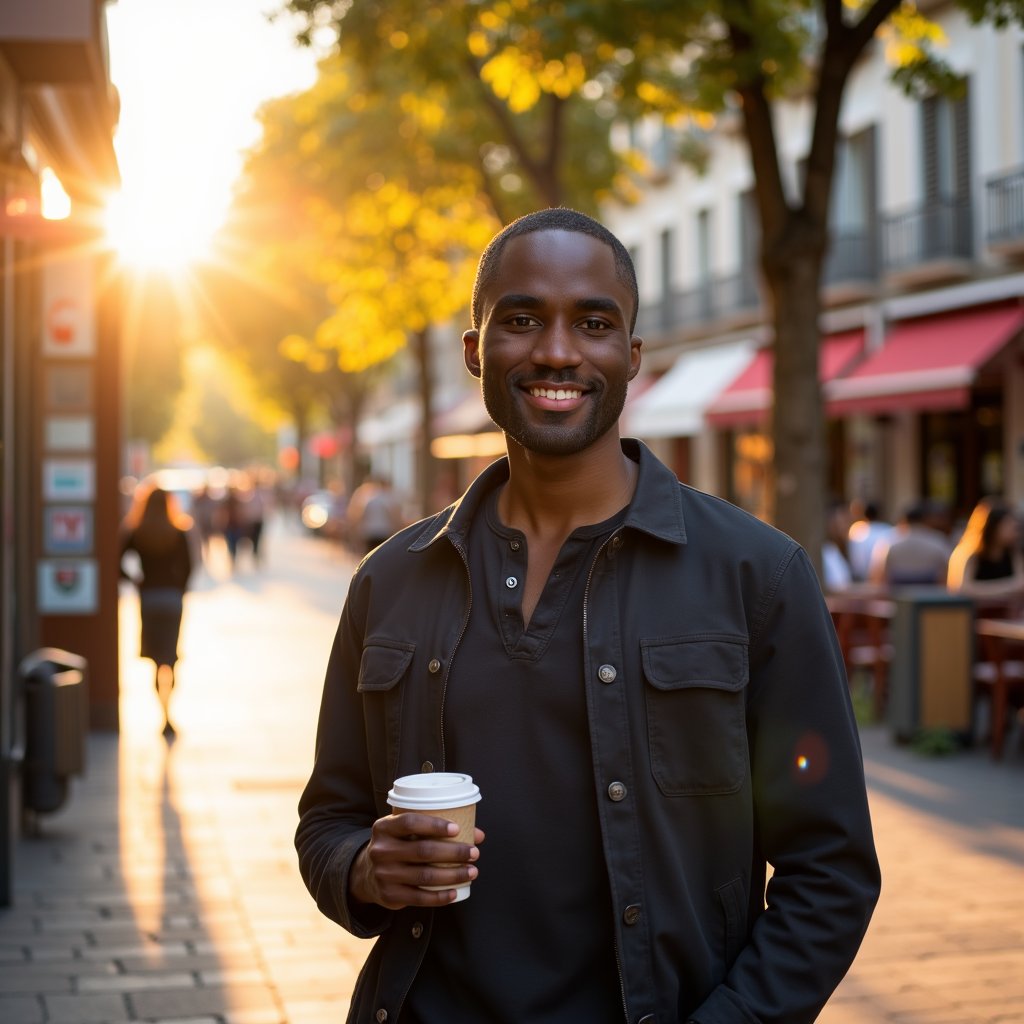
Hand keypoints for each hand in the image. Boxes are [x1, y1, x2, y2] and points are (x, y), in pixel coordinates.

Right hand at [349, 812, 484, 909]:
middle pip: (422, 850)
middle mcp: (381, 850)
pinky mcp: (389, 895)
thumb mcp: (407, 832)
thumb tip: (477, 835)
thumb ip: (436, 829)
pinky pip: (419, 897)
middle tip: (474, 853)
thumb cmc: (398, 845)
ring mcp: (384, 874)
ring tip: (472, 871)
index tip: (457, 829)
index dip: (434, 825)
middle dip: (453, 852)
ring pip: (425, 875)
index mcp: (384, 827)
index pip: (409, 822)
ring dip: (453, 874)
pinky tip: (456, 892)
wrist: (368, 874)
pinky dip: (440, 896)